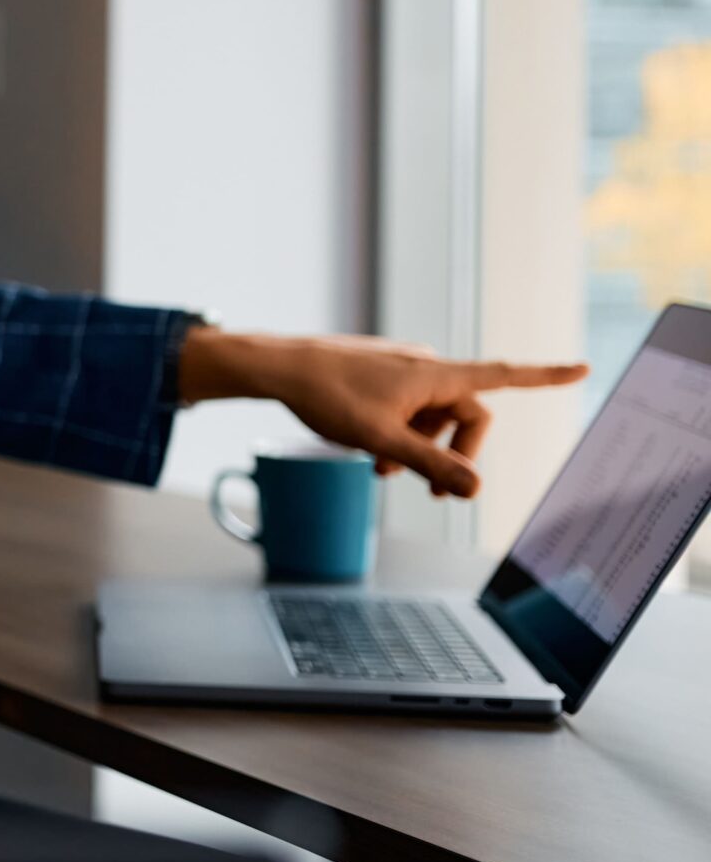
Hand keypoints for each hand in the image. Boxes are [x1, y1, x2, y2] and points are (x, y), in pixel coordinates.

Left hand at [178, 329, 588, 497]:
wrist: (278, 367)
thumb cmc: (328, 397)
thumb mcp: (382, 440)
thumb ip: (431, 464)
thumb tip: (477, 488)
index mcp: (436, 376)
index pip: (504, 376)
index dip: (546, 377)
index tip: (583, 368)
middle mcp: (426, 366)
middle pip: (467, 415)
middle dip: (455, 454)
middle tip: (438, 494)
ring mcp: (403, 369)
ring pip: (432, 416)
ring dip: (419, 447)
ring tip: (382, 470)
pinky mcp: (382, 376)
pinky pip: (407, 409)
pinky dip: (399, 433)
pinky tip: (370, 452)